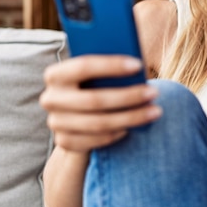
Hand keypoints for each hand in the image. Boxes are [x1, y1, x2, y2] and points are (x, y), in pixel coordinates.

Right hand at [39, 55, 162, 152]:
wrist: (75, 117)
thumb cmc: (94, 85)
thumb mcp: (97, 73)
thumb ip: (108, 66)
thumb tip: (136, 66)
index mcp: (56, 74)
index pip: (83, 66)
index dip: (111, 65)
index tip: (138, 65)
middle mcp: (50, 98)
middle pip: (94, 100)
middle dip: (128, 96)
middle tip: (154, 92)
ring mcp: (55, 123)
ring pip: (99, 123)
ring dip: (131, 117)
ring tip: (155, 111)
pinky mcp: (64, 141)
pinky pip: (97, 139)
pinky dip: (118, 133)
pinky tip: (135, 126)